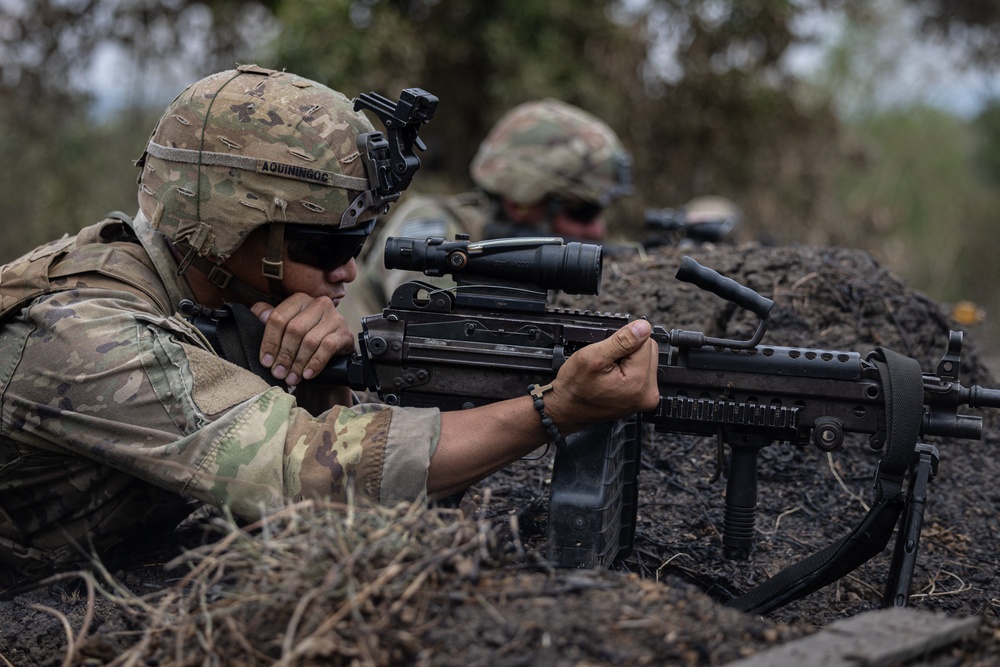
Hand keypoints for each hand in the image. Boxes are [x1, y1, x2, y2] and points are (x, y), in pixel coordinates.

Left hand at [251, 293, 355, 385]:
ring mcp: (334, 317)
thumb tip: (258, 314)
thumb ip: (272, 319)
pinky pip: (327, 348)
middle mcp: (318, 303)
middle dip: (284, 355)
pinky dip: (315, 363)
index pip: (278, 317)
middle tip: (278, 373)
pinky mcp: (345, 333)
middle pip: (294, 329)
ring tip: (291, 377)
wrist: (336, 350)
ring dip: (298, 363)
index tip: (266, 361)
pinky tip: (308, 374)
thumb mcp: (287, 326)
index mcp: (299, 299)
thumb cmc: (306, 337)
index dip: (270, 341)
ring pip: (310, 340)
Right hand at [543, 320, 659, 432]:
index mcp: (639, 382)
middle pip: (649, 351)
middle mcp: (648, 393)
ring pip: (645, 360)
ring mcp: (647, 398)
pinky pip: (641, 371)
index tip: (608, 352)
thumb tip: (643, 327)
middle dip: (628, 350)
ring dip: (628, 359)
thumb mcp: (593, 356)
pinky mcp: (643, 398)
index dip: (624, 341)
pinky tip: (614, 376)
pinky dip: (628, 369)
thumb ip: (622, 340)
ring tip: (610, 370)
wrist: (567, 408)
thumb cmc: (575, 387)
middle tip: (607, 362)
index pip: (645, 341)